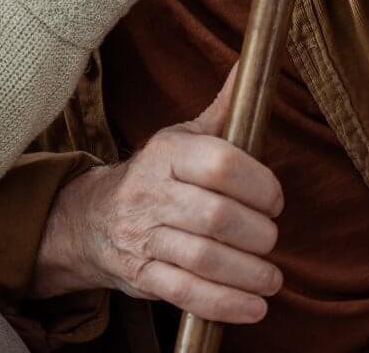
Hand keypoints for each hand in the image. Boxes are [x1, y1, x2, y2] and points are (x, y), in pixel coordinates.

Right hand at [31, 67, 284, 323]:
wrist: (93, 218)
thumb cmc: (157, 175)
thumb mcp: (183, 137)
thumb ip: (225, 108)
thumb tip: (254, 62)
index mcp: (167, 153)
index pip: (220, 164)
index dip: (259, 184)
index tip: (274, 200)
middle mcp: (151, 193)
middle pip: (217, 217)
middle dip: (257, 233)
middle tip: (269, 238)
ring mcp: (144, 237)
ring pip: (204, 259)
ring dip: (249, 273)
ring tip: (271, 277)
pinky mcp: (142, 276)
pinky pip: (186, 294)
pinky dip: (226, 304)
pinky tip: (255, 306)